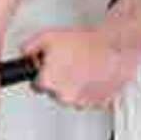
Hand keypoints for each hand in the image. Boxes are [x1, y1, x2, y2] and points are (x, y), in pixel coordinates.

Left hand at [17, 25, 140, 110]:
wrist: (116, 45)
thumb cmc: (86, 42)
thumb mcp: (47, 36)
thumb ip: (29, 48)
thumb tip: (24, 55)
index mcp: (49, 82)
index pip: (36, 85)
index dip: (43, 74)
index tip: (50, 68)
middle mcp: (65, 96)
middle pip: (55, 92)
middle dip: (60, 80)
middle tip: (70, 64)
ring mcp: (83, 102)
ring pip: (73, 97)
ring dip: (76, 86)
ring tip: (84, 68)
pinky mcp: (101, 103)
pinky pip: (91, 100)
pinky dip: (92, 90)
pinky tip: (94, 75)